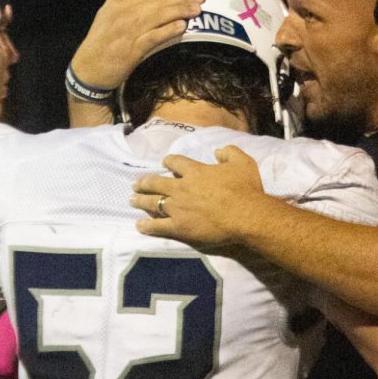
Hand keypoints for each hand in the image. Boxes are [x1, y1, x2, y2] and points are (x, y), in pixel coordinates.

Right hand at [70, 0, 203, 91]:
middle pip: (159, 2)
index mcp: (122, 3)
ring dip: (180, 11)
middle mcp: (127, 14)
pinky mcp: (133, 50)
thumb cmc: (99, 41)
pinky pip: (154, 37)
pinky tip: (182, 27)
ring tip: (197, 9)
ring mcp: (130, 31)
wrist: (88, 69)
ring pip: (159, 17)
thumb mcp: (105, 10)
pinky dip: (168, 31)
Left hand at [131, 145, 266, 248]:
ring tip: (132, 200)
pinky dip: (147, 225)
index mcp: (195, 171)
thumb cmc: (245, 190)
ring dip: (140, 200)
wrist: (245, 216)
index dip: (168, 162)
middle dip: (145, 182)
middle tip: (136, 184)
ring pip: (153, 202)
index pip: (175, 162)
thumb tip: (218, 151)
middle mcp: (182, 187)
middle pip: (157, 182)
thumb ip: (229, 152)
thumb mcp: (242, 163)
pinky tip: (139, 225)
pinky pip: (158, 226)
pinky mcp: (178, 227)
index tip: (164, 163)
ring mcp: (178, 208)